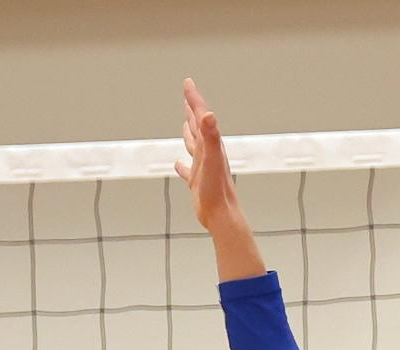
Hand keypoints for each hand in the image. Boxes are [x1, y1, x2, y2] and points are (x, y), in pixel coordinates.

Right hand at [175, 79, 240, 232]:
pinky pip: (188, 171)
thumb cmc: (218, 190)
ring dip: (189, 133)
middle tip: (188, 96)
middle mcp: (208, 154)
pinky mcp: (198, 183)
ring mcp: (203, 168)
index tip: (187, 83)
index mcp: (211, 145)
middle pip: (199, 127)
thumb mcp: (212, 159)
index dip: (194, 99)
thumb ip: (210, 136)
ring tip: (185, 124)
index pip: (201, 116)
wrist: (222, 216)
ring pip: (194, 145)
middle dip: (193, 110)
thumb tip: (208, 115)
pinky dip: (182, 166)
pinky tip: (178, 164)